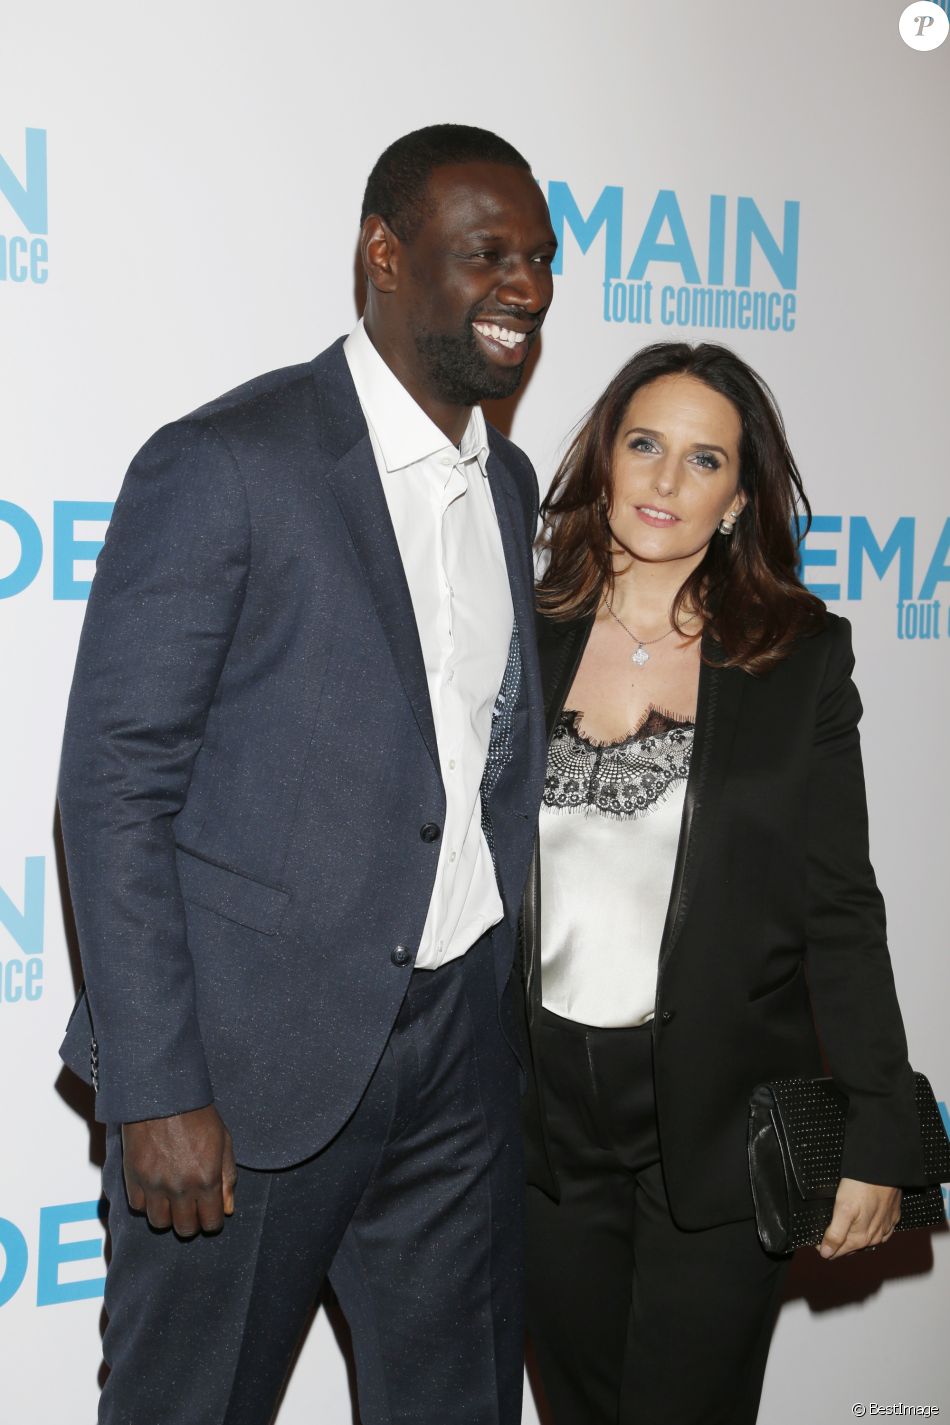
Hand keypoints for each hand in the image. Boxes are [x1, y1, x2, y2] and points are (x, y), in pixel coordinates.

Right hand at [122, 1104, 236, 1236]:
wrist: (164, 1094)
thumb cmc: (197, 1114)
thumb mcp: (224, 1142)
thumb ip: (227, 1177)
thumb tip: (227, 1208)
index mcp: (207, 1179)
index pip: (211, 1223)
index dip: (212, 1220)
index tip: (209, 1211)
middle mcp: (180, 1187)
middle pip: (185, 1229)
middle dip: (191, 1221)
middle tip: (190, 1206)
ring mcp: (154, 1184)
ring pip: (159, 1222)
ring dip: (167, 1214)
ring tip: (171, 1198)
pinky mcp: (133, 1177)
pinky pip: (138, 1206)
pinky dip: (146, 1201)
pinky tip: (153, 1187)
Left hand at [818, 1177, 901, 1258]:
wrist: (884, 1167)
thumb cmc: (863, 1185)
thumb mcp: (843, 1209)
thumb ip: (836, 1234)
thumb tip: (826, 1253)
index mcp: (862, 1238)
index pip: (839, 1251)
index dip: (825, 1247)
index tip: (816, 1241)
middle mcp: (875, 1237)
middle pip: (852, 1247)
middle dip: (838, 1244)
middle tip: (825, 1236)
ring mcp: (885, 1227)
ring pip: (865, 1240)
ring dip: (853, 1238)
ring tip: (841, 1232)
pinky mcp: (892, 1217)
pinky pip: (879, 1230)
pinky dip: (869, 1230)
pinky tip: (864, 1225)